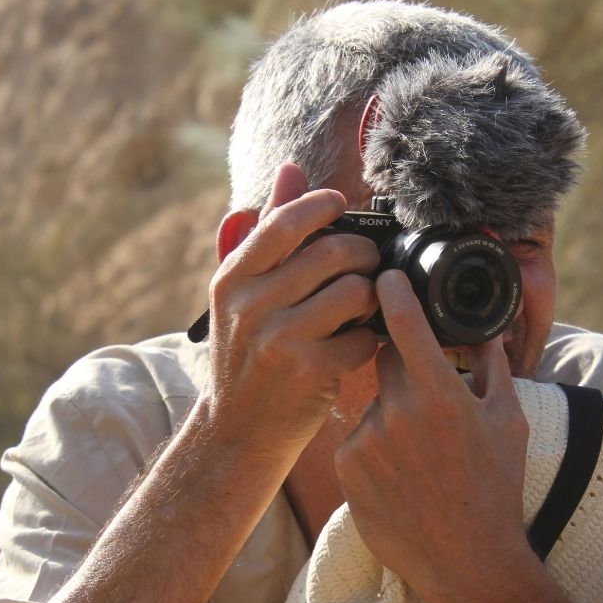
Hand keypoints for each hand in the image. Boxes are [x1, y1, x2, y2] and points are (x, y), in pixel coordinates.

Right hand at [203, 164, 380, 467]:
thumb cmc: (247, 354)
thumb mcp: (242, 294)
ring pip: (354, 292)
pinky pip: (362, 337)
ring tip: (363, 306)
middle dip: (363, 255)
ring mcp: (278, 340)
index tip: (341, 205)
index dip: (322, 205)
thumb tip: (290, 170)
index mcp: (232, 278)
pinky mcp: (307, 373)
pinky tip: (355, 345)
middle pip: (332, 253)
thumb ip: (267, 231)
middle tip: (367, 266)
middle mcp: (250, 305)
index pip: (285, 222)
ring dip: (371, 297)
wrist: (236, 432)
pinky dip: (368, 339)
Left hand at [334, 270, 535, 602]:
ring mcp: (367, 440)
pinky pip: (356, 436)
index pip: (406, 324)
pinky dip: (373, 445)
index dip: (394, 293)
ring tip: (419, 453)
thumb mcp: (509, 422)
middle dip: (403, 364)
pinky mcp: (346, 467)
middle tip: (426, 394)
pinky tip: (399, 473)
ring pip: (372, 402)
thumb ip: (495, 368)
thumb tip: (486, 331)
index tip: (384, 276)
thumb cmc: (495, 490)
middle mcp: (398, 411)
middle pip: (386, 360)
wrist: (467, 561)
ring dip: (390, 412)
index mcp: (441, 393)